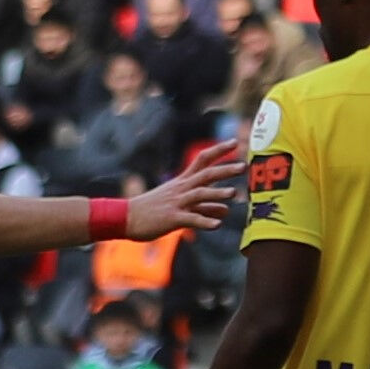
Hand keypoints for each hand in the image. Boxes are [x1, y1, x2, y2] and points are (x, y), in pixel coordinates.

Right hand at [119, 148, 240, 245]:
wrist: (126, 217)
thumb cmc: (153, 210)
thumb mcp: (180, 205)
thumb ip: (204, 207)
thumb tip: (225, 210)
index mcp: (182, 182)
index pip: (202, 160)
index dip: (219, 150)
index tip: (235, 143)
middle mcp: (181, 189)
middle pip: (205, 174)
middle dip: (224, 169)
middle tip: (243, 166)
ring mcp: (176, 203)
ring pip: (199, 194)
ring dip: (217, 193)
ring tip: (234, 194)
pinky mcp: (172, 218)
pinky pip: (190, 219)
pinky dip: (204, 222)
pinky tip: (217, 226)